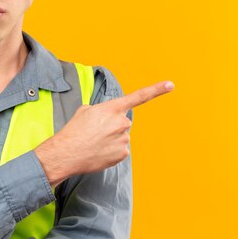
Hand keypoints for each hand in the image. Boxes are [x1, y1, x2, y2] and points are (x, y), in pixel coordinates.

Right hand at [36, 80, 173, 186]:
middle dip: (112, 127)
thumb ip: (102, 110)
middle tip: (95, 133)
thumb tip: (107, 119)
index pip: (139, 97)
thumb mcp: (85, 111)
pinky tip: (98, 152)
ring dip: (111, 140)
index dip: (156, 90)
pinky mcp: (123, 154)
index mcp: (112, 108)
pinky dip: (111, 151)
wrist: (66, 153)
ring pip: (121, 137)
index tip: (171, 85)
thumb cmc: (73, 131)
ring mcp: (124, 139)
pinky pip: (120, 150)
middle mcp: (122, 122)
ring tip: (94, 143)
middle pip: (123, 122)